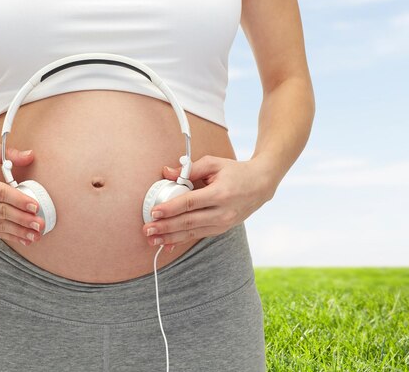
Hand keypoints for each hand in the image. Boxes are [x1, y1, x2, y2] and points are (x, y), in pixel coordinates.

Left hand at [141, 155, 274, 251]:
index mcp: (220, 193)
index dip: (171, 208)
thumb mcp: (214, 163)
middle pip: (189, 221)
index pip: (191, 202)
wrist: (261, 185)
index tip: (155, 212)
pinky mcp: (221, 229)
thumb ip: (189, 168)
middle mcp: (223, 212)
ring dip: (170, 237)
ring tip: (152, 239)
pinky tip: (167, 244)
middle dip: (166, 227)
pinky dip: (181, 240)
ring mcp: (223, 223)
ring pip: (192, 232)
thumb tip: (167, 172)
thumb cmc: (236, 172)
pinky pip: (198, 236)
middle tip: (147, 229)